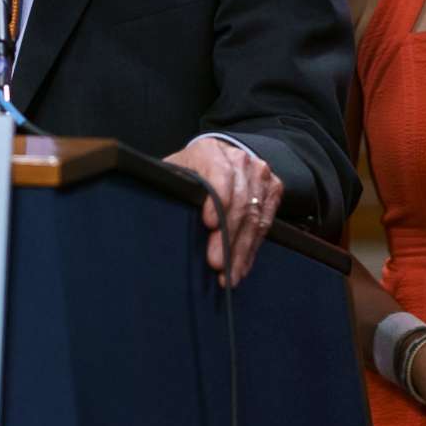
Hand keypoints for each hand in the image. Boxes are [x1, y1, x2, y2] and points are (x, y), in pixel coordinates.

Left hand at [164, 136, 282, 287]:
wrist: (219, 158)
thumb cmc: (189, 172)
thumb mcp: (173, 174)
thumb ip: (169, 187)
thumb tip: (153, 209)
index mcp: (210, 151)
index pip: (219, 176)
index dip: (217, 201)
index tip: (209, 224)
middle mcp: (239, 159)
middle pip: (239, 201)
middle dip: (228, 236)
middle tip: (217, 263)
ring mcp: (259, 173)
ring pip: (254, 216)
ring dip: (241, 250)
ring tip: (229, 274)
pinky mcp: (273, 188)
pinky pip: (265, 222)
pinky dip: (253, 248)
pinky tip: (242, 266)